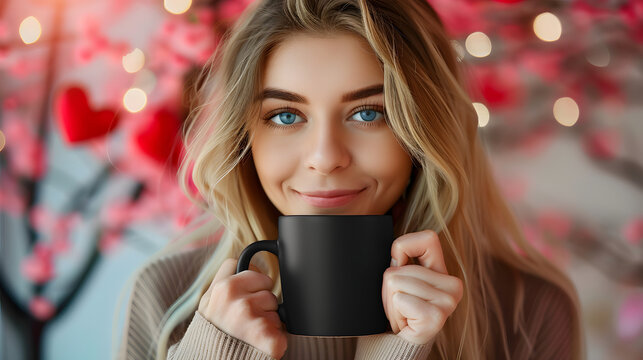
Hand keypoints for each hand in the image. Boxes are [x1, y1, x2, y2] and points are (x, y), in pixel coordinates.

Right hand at [198, 258, 286, 358]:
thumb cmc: (213, 334)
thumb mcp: (209, 304)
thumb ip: (224, 282)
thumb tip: (243, 262)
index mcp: (223, 288)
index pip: (248, 267)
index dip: (251, 279)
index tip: (245, 293)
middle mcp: (236, 300)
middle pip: (267, 285)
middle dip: (261, 300)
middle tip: (245, 318)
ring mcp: (250, 317)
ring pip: (275, 306)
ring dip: (268, 318)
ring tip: (250, 331)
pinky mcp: (265, 335)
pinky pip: (283, 326)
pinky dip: (276, 337)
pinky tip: (259, 342)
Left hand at [382, 230, 462, 344]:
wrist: (401, 345)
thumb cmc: (400, 310)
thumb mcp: (402, 279)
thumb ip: (403, 260)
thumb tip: (397, 254)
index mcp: (444, 272)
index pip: (428, 238)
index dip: (403, 247)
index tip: (398, 265)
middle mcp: (453, 286)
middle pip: (400, 267)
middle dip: (389, 286)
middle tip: (400, 304)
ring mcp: (448, 302)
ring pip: (396, 282)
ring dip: (390, 302)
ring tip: (403, 313)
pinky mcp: (436, 317)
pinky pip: (399, 299)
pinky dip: (394, 312)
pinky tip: (405, 322)